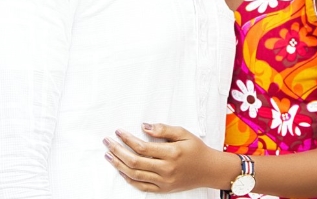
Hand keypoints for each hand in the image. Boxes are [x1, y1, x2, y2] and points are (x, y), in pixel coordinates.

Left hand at [103, 123, 217, 192]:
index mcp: (171, 153)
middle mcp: (165, 169)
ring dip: (119, 164)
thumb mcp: (183, 133)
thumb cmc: (196, 148)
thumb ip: (164, 129)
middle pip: (134, 161)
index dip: (128, 139)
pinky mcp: (162, 189)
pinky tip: (121, 169)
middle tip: (107, 142)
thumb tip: (145, 127)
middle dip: (118, 150)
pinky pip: (141, 186)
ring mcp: (163, 181)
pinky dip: (128, 179)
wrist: (208, 169)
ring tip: (109, 155)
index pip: (142, 147)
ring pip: (134, 175)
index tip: (119, 131)